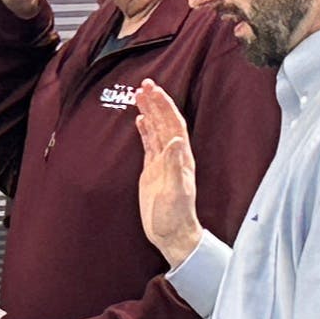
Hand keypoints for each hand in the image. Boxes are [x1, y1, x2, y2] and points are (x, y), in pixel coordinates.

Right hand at [131, 80, 201, 265]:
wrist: (172, 234)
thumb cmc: (175, 216)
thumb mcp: (175, 191)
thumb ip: (174, 165)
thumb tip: (175, 140)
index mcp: (181, 158)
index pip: (173, 125)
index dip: (164, 106)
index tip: (154, 90)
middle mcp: (173, 156)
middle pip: (164, 123)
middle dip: (156, 102)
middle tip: (145, 83)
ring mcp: (162, 163)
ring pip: (155, 130)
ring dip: (149, 112)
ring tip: (140, 94)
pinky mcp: (152, 171)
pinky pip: (148, 144)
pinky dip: (144, 130)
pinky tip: (139, 120)